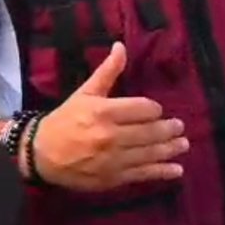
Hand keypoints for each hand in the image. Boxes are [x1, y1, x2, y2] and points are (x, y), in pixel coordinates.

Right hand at [31, 43, 188, 190]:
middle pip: (150, 131)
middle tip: (180, 127)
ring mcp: (113, 159)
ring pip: (150, 153)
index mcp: (104, 112)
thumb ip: (107, 71)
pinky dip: (162, 172)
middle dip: (169, 129)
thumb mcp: (85, 92)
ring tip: (183, 144)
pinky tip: (176, 170)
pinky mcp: (113, 178)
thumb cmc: (65, 120)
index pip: (143, 108)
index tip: (156, 111)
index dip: (154, 109)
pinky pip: (143, 174)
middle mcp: (111, 136)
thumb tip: (121, 46)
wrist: (41, 154)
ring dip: (170, 149)